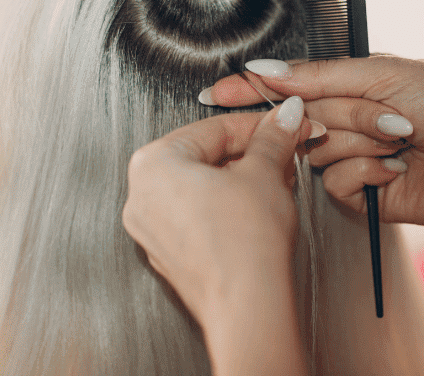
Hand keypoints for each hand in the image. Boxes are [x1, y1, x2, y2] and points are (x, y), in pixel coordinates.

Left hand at [123, 97, 313, 374]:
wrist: (246, 304)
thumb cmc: (244, 244)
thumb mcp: (265, 173)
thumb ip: (271, 138)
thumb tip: (282, 118)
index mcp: (153, 164)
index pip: (213, 128)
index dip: (257, 126)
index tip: (281, 126)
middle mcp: (141, 196)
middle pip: (204, 158)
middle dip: (249, 155)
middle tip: (282, 154)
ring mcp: (151, 230)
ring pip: (201, 188)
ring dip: (240, 181)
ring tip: (276, 183)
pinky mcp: (169, 256)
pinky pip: (197, 217)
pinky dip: (225, 208)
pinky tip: (256, 212)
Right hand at [202, 56, 423, 254]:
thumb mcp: (385, 73)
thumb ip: (319, 75)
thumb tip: (267, 67)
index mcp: (350, 84)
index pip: (287, 85)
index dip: (250, 88)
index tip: (215, 91)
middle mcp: (346, 120)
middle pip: (305, 118)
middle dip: (348, 116)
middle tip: (390, 119)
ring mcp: (352, 156)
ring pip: (318, 152)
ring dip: (363, 142)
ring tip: (402, 141)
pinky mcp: (361, 193)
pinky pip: (336, 182)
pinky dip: (368, 172)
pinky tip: (397, 170)